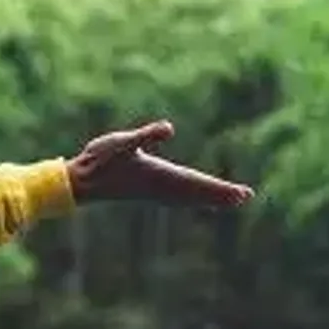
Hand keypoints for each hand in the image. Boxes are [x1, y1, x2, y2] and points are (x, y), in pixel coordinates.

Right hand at [68, 121, 253, 207]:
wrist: (82, 182)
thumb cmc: (100, 160)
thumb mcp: (122, 142)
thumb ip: (145, 136)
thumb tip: (169, 128)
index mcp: (161, 175)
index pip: (198, 182)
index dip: (220, 188)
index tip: (241, 193)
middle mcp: (162, 187)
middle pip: (198, 192)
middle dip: (221, 194)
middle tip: (246, 196)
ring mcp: (155, 190)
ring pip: (190, 197)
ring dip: (210, 197)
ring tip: (231, 200)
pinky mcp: (149, 189)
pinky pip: (180, 197)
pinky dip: (194, 198)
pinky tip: (196, 198)